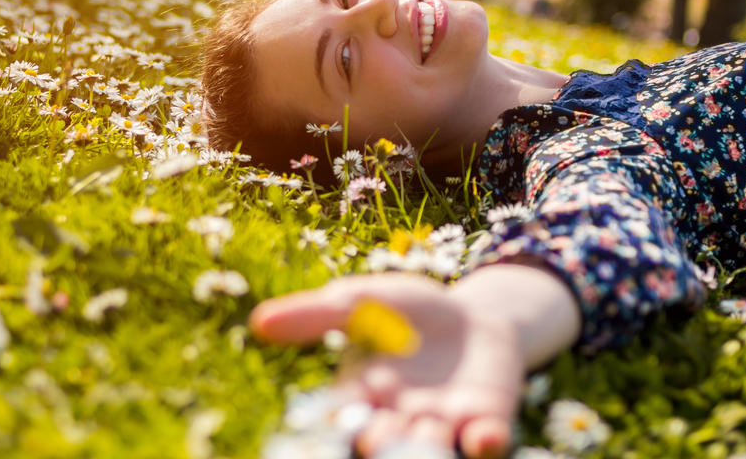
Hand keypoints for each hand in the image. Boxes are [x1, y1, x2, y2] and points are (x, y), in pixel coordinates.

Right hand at [249, 273, 524, 457]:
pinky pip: (485, 443)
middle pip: (384, 444)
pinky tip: (482, 435)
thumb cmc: (408, 311)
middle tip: (378, 433)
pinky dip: (484, 444)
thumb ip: (317, 315)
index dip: (339, 421)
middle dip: (381, 442)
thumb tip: (259, 321)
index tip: (339, 412)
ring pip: (432, 449)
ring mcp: (445, 425)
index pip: (343, 417)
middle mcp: (399, 421)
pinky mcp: (486, 420)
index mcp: (362, 397)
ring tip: (428, 429)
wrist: (474, 315)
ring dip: (428, 448)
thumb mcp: (362, 302)